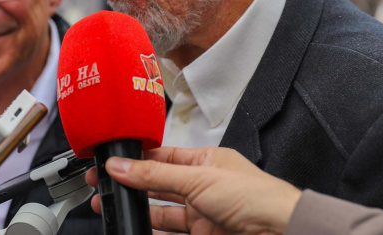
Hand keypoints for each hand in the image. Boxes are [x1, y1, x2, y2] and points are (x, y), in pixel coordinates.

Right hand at [86, 146, 301, 234]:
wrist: (280, 233)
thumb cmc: (255, 197)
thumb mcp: (197, 179)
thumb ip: (156, 174)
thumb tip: (122, 164)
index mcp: (205, 162)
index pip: (162, 156)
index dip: (136, 158)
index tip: (110, 162)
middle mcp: (203, 186)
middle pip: (158, 184)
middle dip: (130, 185)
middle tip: (102, 186)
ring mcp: (203, 214)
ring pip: (162, 212)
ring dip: (137, 210)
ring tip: (110, 208)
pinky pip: (170, 234)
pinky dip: (151, 232)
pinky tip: (136, 230)